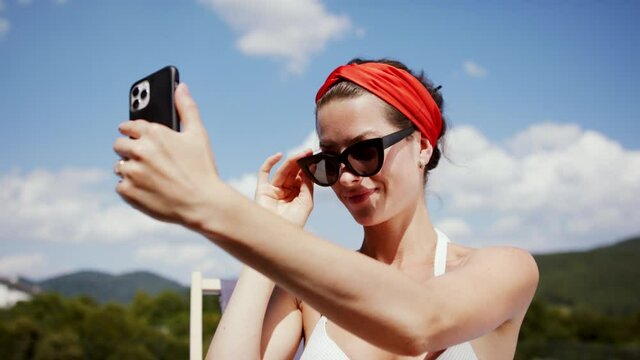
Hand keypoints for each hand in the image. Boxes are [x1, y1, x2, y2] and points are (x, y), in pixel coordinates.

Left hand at [113, 83, 220, 225]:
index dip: (133, 132)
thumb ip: (187, 108)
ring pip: (119, 167)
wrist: (203, 204)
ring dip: (130, 170)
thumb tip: (181, 86)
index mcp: (153, 133)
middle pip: (119, 145)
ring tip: (151, 178)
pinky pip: (120, 187)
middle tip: (148, 161)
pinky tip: (149, 190)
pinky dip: (132, 189)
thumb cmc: (202, 168)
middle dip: (130, 151)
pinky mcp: (128, 192)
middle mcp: (139, 150)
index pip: (128, 126)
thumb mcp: (198, 135)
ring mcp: (131, 172)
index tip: (136, 137)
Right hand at [254, 150, 313, 226]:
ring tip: (301, 154)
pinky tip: (279, 155)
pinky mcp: (262, 189)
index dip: (308, 167)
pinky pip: (264, 172)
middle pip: (293, 172)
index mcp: (296, 195)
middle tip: (309, 151)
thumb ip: (307, 185)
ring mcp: (273, 190)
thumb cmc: (294, 223)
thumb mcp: (306, 202)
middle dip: (301, 161)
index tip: (315, 158)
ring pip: (282, 171)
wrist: (277, 235)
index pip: (302, 177)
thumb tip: (309, 169)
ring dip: (291, 161)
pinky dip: (270, 162)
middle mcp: (284, 191)